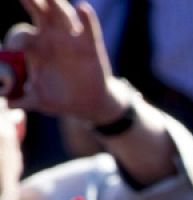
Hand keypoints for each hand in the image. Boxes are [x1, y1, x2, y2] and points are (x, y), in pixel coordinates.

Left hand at [8, 0, 121, 123]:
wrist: (89, 104)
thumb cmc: (60, 98)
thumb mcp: (40, 100)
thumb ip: (23, 100)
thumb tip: (8, 104)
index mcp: (35, 49)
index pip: (22, 34)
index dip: (17, 40)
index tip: (16, 50)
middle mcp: (52, 38)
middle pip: (40, 13)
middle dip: (32, 1)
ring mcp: (72, 40)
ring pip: (63, 15)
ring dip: (56, 4)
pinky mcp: (91, 47)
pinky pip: (89, 30)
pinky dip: (87, 19)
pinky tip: (83, 8)